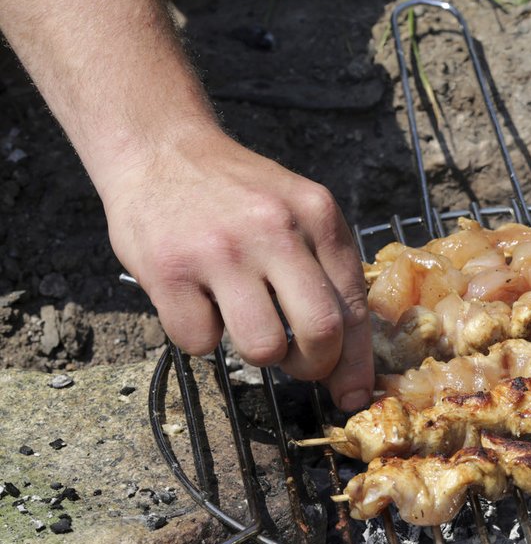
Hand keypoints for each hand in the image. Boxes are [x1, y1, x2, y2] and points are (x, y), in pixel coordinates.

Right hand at [102, 124, 374, 411]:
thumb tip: (349, 358)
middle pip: (321, 332)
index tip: (353, 395)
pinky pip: (199, 342)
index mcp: (318, 216)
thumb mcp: (298, 211)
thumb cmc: (238, 195)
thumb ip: (326, 270)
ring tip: (245, 323)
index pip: (354, 306)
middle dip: (315, 366)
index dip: (356, 362)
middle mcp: (275, 229)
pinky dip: (200, 337)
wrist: (161, 148)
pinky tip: (198, 304)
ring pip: (262, 347)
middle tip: (299, 363)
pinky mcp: (170, 269)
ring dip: (258, 354)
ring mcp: (221, 250)